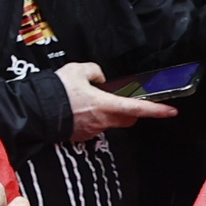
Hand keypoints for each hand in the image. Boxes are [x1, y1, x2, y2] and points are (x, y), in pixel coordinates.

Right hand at [59, 60, 174, 140]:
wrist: (35, 111)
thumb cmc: (56, 92)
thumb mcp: (76, 70)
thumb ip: (94, 71)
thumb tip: (100, 78)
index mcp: (105, 105)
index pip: (137, 108)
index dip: (157, 110)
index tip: (171, 111)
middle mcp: (102, 121)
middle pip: (128, 119)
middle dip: (131, 111)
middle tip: (124, 101)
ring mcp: (92, 130)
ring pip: (109, 122)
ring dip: (106, 113)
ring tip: (88, 101)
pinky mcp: (81, 135)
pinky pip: (94, 126)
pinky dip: (91, 118)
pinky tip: (77, 110)